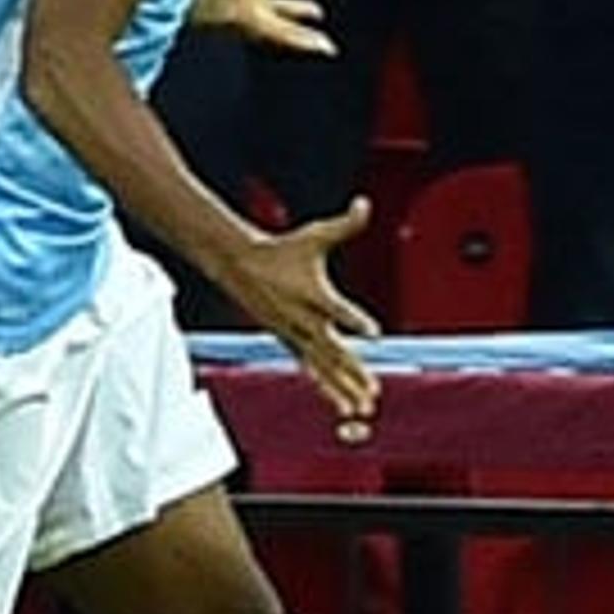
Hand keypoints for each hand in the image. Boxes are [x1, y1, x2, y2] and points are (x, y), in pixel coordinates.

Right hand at [218, 201, 384, 421]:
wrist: (239, 265)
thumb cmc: (281, 250)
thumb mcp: (315, 235)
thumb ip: (346, 223)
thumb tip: (365, 202)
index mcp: (313, 294)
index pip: (338, 309)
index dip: (356, 320)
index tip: (375, 333)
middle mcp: (305, 320)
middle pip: (334, 352)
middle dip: (353, 374)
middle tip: (372, 394)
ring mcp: (296, 335)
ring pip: (323, 369)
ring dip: (342, 390)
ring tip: (361, 410)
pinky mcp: (290, 342)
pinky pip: (312, 370)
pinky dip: (327, 388)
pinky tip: (341, 404)